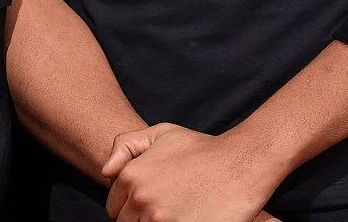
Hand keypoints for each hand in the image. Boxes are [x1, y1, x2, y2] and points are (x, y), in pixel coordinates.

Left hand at [102, 122, 279, 221]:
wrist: (241, 163)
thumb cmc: (202, 149)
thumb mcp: (161, 134)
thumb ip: (126, 146)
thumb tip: (105, 172)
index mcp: (131, 177)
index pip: (114, 208)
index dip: (130, 208)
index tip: (151, 204)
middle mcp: (141, 200)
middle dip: (141, 219)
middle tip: (164, 210)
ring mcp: (161, 220)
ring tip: (176, 213)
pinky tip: (186, 218)